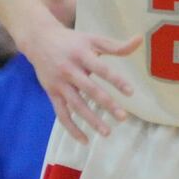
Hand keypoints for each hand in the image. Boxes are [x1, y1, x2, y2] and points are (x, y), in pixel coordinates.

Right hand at [20, 22, 137, 142]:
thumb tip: (139, 40)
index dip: (116, 80)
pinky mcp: (52, 93)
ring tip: (107, 132)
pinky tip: (84, 140)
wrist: (39, 40)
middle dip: (106, 104)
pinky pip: (61, 114)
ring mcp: (60, 83)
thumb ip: (116, 45)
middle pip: (90, 89)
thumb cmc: (71, 41)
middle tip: (122, 118)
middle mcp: (69, 69)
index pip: (101, 69)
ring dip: (91, 119)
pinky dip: (71, 128)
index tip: (131, 92)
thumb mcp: (92, 39)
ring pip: (76, 105)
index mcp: (82, 54)